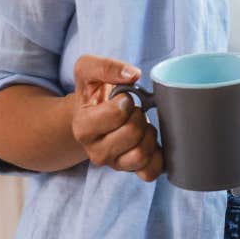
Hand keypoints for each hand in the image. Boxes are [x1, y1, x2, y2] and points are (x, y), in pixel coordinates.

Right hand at [71, 55, 162, 181]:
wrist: (92, 115)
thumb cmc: (93, 93)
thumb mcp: (88, 71)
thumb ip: (105, 67)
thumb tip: (132, 75)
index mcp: (83, 127)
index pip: (116, 114)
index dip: (126, 101)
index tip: (123, 99)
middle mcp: (95, 151)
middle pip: (132, 133)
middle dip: (138, 116)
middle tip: (133, 111)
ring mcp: (113, 164)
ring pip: (141, 155)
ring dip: (148, 134)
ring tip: (141, 125)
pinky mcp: (130, 171)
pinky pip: (150, 171)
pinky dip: (157, 156)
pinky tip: (150, 141)